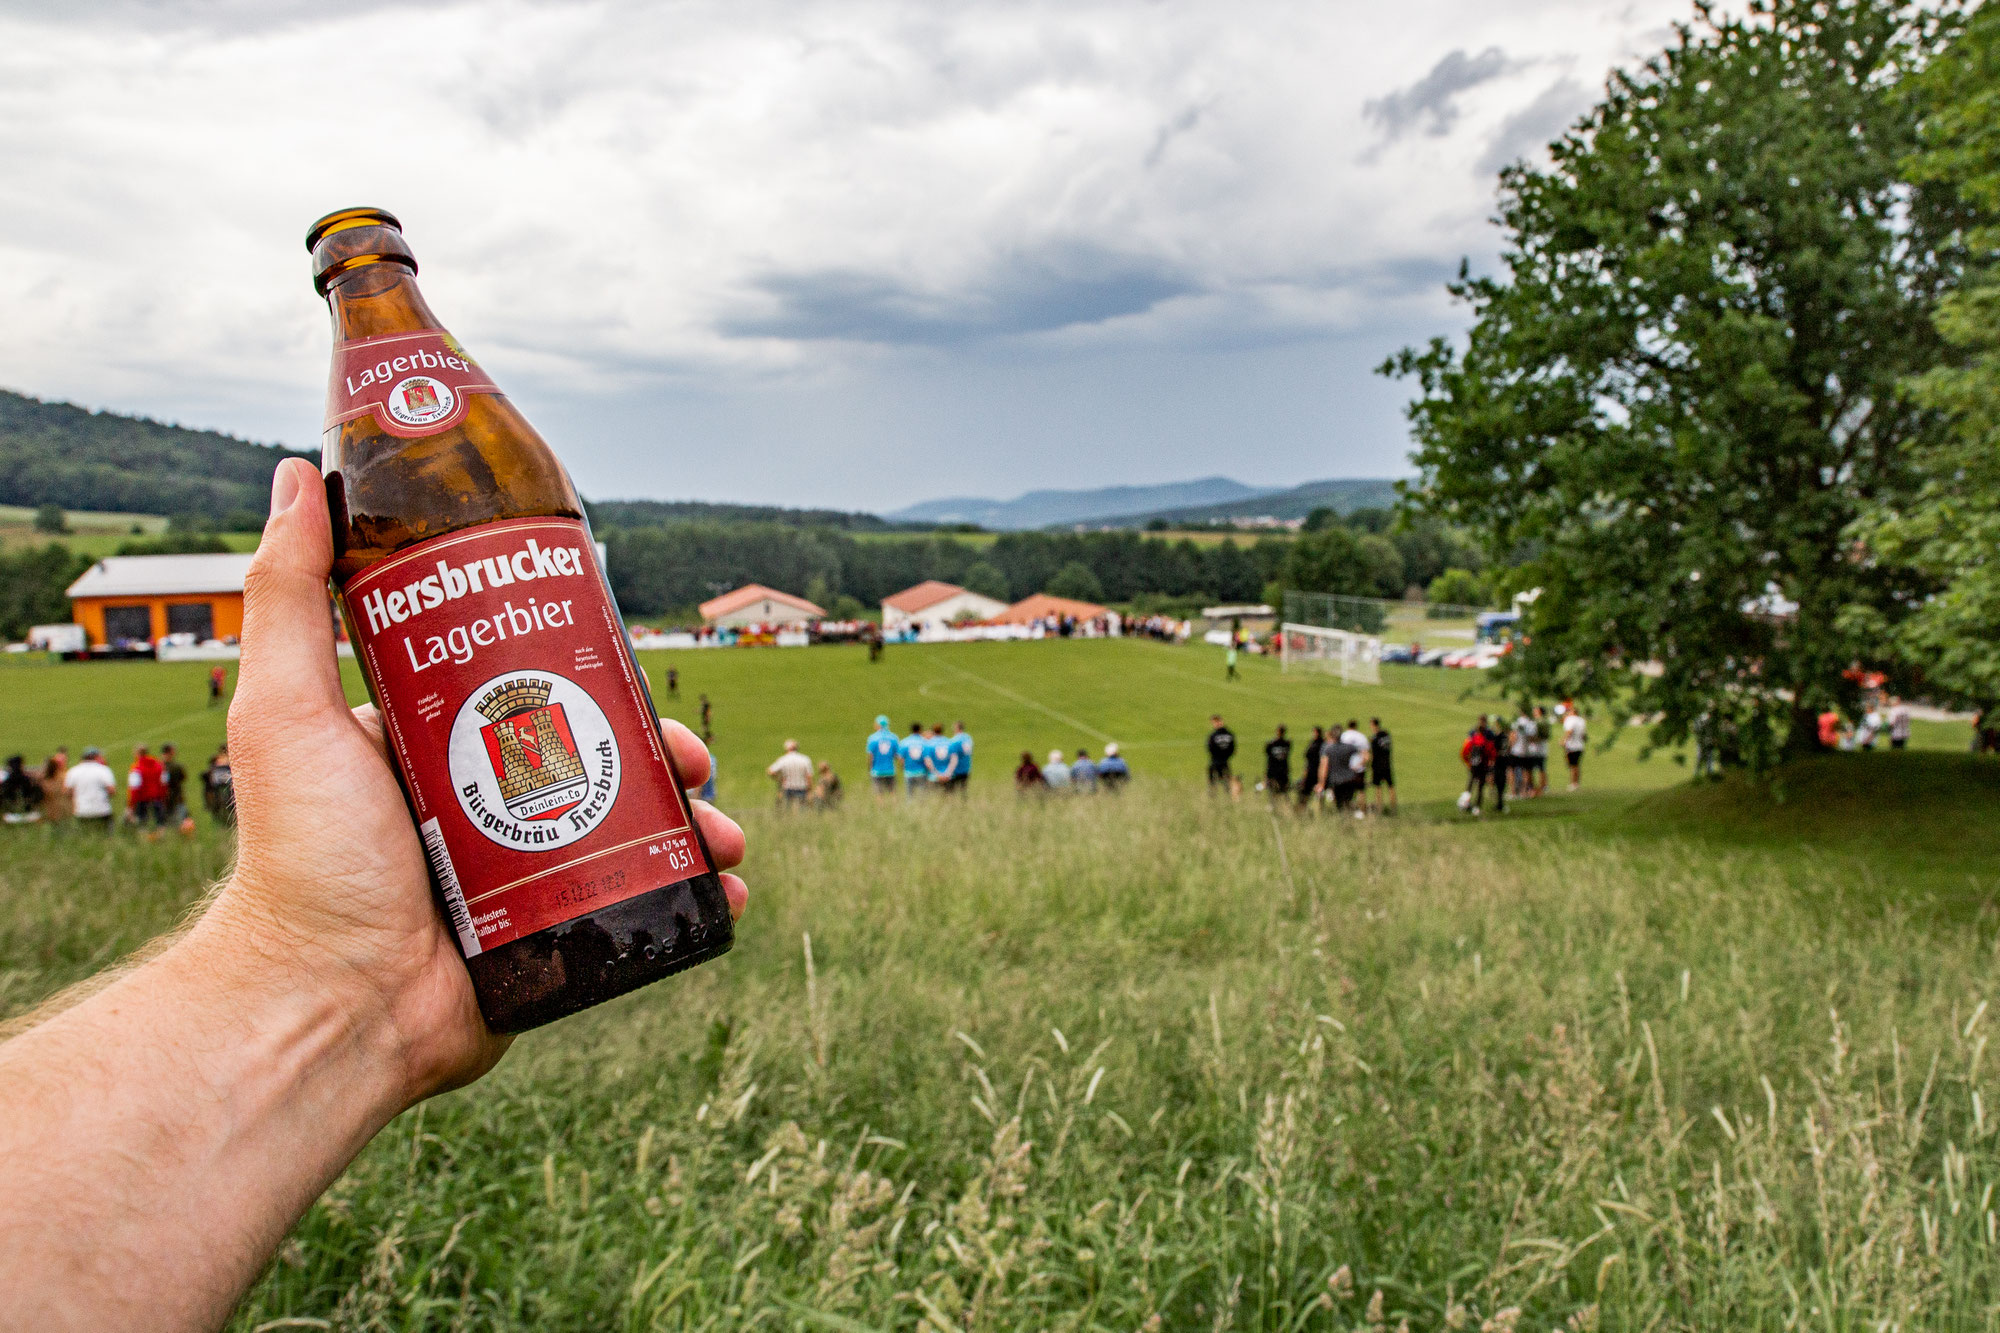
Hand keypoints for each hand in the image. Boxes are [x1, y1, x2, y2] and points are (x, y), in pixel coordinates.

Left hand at [198, 457, 747, 1105]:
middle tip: (696, 762)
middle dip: (666, 755)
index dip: (597, 678)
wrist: (326, 1008)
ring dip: (694, 826)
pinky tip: (725, 893)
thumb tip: (299, 474)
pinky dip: (691, 898)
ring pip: (632, 831)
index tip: (634, 673)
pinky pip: (636, 907)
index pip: (533, 691)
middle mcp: (479, 805)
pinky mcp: (549, 937)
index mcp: (431, 747)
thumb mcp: (289, 710)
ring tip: (724, 837)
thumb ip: (288, 595)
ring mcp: (519, 875)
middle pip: (600, 758)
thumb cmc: (300, 860)